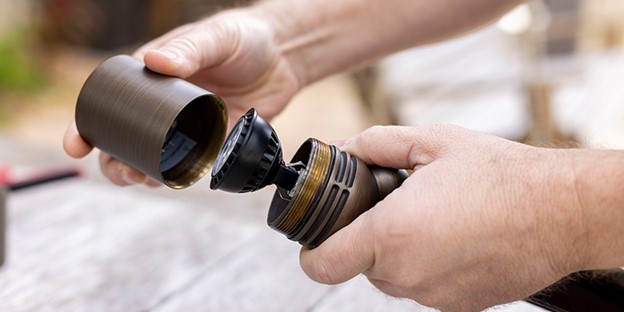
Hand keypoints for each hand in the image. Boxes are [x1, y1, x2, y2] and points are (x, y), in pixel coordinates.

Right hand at [63, 8, 301, 185]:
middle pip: (126, 139)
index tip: (77, 145)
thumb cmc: (243, 38)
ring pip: (154, 157)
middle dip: (114, 161)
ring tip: (145, 179)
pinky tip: (173, 181)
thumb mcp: (214, 38)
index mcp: (153, 79)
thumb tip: (155, 63)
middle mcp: (165, 106)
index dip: (88, 124)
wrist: (283, 57)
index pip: (109, 102)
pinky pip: (191, 165)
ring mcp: (188, 126)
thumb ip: (189, 49)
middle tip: (123, 171)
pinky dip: (177, 177)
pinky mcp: (213, 141)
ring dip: (142, 173)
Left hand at [300, 125, 588, 310]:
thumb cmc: (501, 176)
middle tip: (392, 206)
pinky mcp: (455, 305)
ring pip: (390, 277)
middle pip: (357, 265)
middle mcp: (406, 273)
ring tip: (429, 216)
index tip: (319, 235)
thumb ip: (375, 145)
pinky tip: (451, 235)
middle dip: (365, 237)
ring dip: (396, 250)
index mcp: (390, 235)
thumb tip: (342, 149)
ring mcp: (432, 295)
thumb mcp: (431, 143)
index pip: (321, 264)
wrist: (560, 212)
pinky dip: (425, 263)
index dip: (311, 250)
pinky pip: (422, 285)